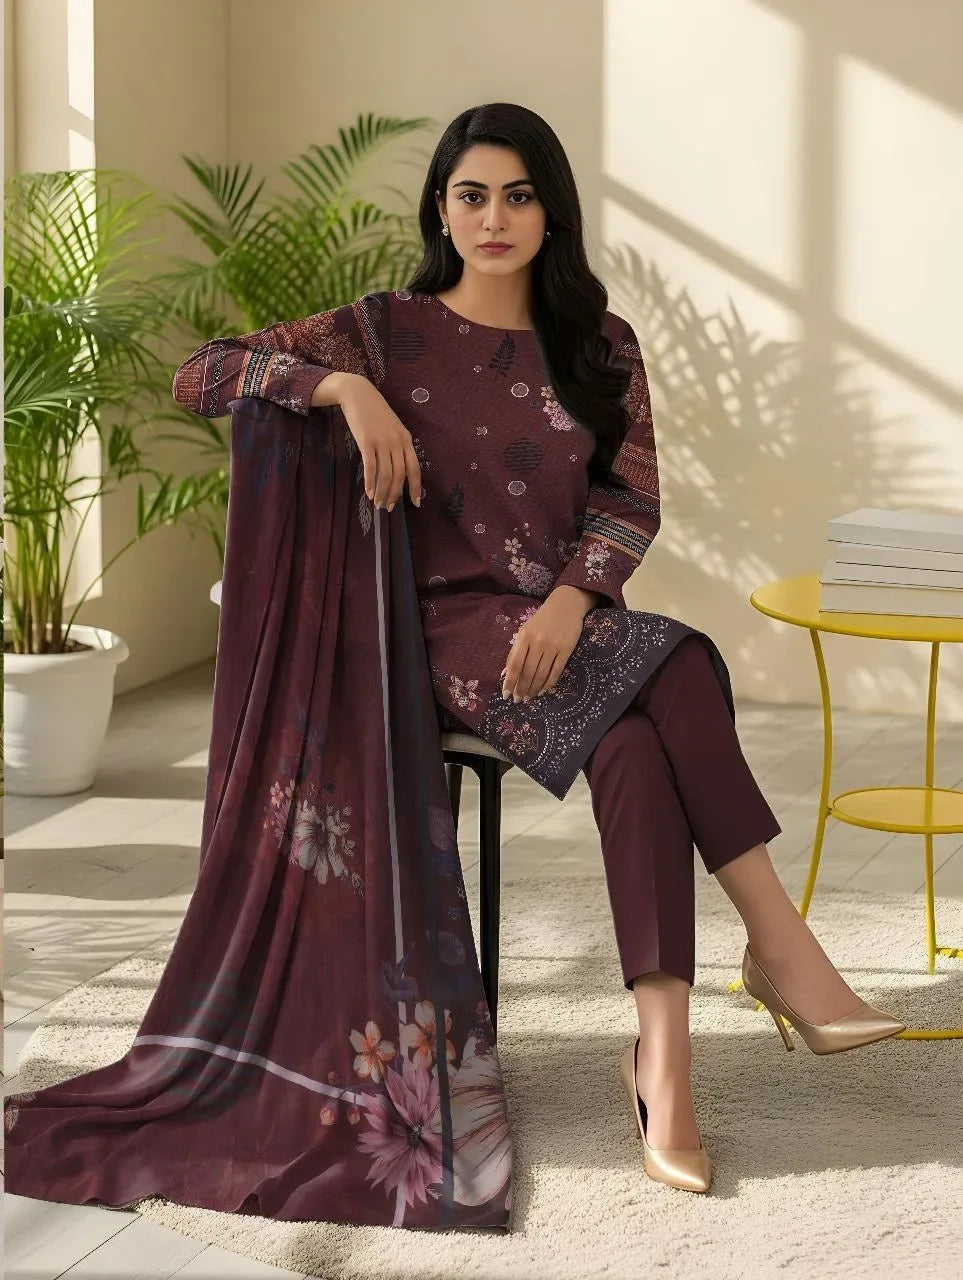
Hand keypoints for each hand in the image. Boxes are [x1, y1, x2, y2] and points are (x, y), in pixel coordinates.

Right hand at [335, 375, 422, 509]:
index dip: (416, 488)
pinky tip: (368, 492)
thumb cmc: (375, 412)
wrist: (358, 394)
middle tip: (388, 507)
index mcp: (406, 440)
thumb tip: (397, 469)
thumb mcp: (393, 427)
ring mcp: (382, 442)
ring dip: (382, 492)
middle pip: (399, 475)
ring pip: (385, 474)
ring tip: (378, 503)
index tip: (415, 503)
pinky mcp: (366, 442)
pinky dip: (370, 482)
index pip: (414, 469)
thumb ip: (397, 445)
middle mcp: (397, 442)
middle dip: (395, 494)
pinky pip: (370, 467)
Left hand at [501, 593, 585, 701]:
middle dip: (521, 689)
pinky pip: (556, 672)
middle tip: (518, 700)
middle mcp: (537, 643)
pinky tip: (543, 691)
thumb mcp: (525, 630)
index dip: (510, 682)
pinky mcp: (566, 650)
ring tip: (529, 698)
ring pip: (541, 675)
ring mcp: (553, 647)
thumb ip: (516, 651)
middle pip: (527, 673)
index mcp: (524, 637)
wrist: (566, 605)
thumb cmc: (542, 619)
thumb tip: (507, 673)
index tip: (506, 695)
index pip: (514, 665)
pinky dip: (548, 684)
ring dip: (533, 689)